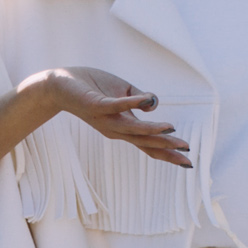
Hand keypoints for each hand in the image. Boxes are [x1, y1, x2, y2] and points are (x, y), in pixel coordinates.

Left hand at [25, 67, 190, 167]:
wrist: (59, 84)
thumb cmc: (91, 87)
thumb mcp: (123, 92)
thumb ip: (141, 99)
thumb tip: (154, 104)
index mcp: (123, 128)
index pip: (148, 145)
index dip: (167, 153)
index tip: (187, 163)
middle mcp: (115, 129)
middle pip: (145, 143)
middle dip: (166, 148)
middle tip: (187, 153)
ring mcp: (105, 120)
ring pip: (133, 129)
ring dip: (152, 130)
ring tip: (171, 129)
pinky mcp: (96, 106)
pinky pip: (116, 106)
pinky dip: (132, 104)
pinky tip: (146, 101)